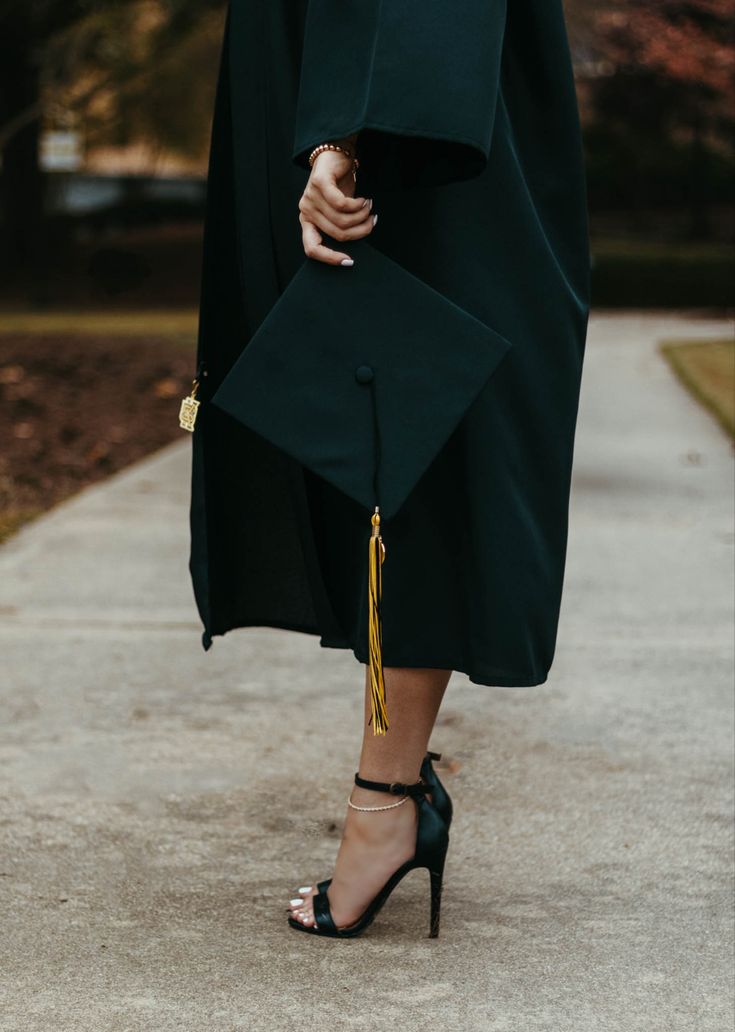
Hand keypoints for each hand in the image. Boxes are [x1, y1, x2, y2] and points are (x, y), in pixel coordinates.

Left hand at [298, 144, 376, 264]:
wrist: (335, 155)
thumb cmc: (338, 185)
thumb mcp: (338, 210)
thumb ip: (340, 225)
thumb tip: (358, 238)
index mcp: (307, 222)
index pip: (312, 248)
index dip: (330, 258)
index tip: (349, 261)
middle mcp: (305, 211)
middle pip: (337, 233)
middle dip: (360, 231)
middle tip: (371, 222)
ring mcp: (310, 197)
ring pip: (342, 220)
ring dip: (362, 216)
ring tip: (369, 208)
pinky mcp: (319, 183)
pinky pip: (342, 204)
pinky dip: (358, 205)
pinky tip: (364, 200)